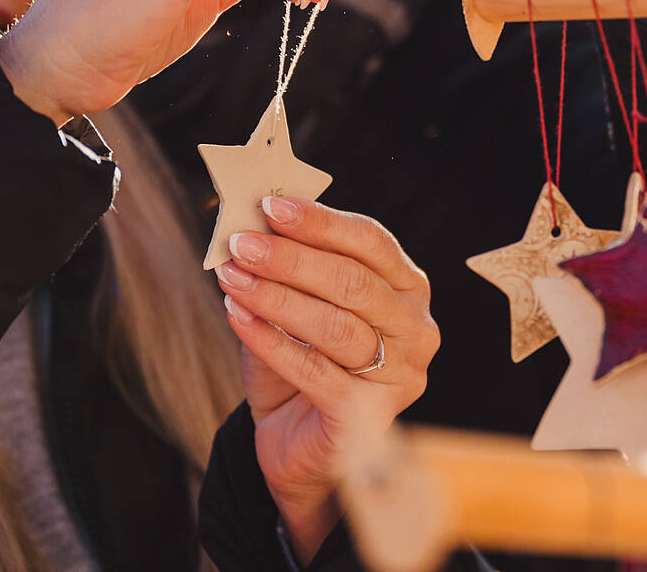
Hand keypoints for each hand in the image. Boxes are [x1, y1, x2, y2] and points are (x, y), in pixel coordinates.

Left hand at [213, 197, 437, 563]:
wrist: (291, 439)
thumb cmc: (299, 362)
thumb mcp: (294, 304)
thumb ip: (287, 266)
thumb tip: (253, 221)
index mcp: (407, 288)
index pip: (372, 242)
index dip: (321, 221)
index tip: (270, 206)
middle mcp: (415, 329)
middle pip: (354, 282)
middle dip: (292, 259)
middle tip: (242, 243)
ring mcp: (400, 375)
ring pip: (335, 326)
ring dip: (276, 297)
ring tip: (232, 278)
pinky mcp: (368, 416)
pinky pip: (315, 371)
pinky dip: (270, 341)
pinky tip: (237, 317)